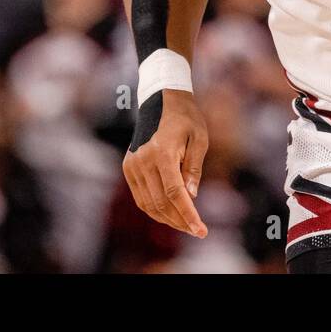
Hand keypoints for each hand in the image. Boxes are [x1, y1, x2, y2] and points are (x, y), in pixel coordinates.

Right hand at [123, 89, 208, 237]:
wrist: (162, 101)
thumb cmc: (186, 119)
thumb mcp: (199, 139)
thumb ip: (194, 169)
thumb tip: (191, 197)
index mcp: (162, 153)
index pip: (175, 194)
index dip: (188, 215)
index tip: (201, 230)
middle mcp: (143, 161)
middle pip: (161, 203)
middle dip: (180, 220)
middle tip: (197, 230)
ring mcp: (133, 165)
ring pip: (148, 203)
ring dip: (167, 218)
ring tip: (186, 225)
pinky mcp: (128, 167)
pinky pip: (140, 196)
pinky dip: (154, 209)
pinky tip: (170, 215)